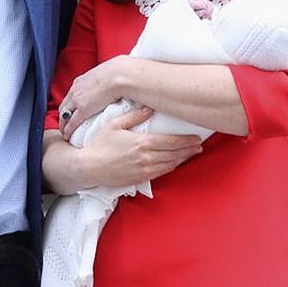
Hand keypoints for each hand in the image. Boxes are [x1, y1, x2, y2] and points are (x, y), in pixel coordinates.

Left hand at [59, 55, 132, 139]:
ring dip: (64, 123)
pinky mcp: (83, 110)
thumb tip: (114, 82)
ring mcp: (77, 100)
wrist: (118, 75)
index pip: (71, 95)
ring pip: (64, 114)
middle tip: (66, 123)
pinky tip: (67, 135)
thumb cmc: (118, 73)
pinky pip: (71, 122)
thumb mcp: (105, 74)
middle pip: (64, 105)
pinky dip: (67, 129)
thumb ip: (104, 80)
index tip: (72, 110)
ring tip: (65, 131)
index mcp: (81, 82)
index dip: (70, 104)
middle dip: (64, 114)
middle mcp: (76, 90)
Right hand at [77, 107, 202, 187]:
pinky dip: (171, 167)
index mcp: (142, 143)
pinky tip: (176, 163)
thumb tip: (149, 108)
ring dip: (183, 159)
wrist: (88, 167)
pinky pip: (161, 173)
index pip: (172, 142)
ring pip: (170, 165)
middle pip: (175, 154)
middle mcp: (146, 158)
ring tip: (192, 153)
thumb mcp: (115, 124)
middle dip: (189, 150)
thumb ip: (134, 116)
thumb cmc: (100, 144)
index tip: (197, 138)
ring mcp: (144, 170)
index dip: (187, 141)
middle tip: (199, 145)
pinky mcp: (140, 179)